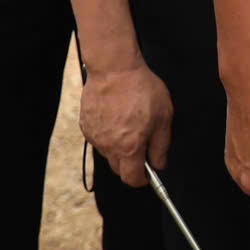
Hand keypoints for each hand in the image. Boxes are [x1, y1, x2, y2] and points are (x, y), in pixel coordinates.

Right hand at [79, 62, 172, 187]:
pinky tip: (116, 118)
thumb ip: (161, 146)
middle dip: (131, 164)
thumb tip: (158, 164)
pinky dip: (108, 135)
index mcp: (129, 147)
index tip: (148, 175)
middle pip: (119, 169)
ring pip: (108, 153)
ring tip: (129, 125)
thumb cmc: (141, 89)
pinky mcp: (85, 126)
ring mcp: (95, 137)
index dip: (142, 180)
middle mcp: (108, 146)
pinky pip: (99, 139)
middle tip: (142, 145)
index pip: (132, 179)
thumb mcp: (164, 117)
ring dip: (119, 148)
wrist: (114, 69)